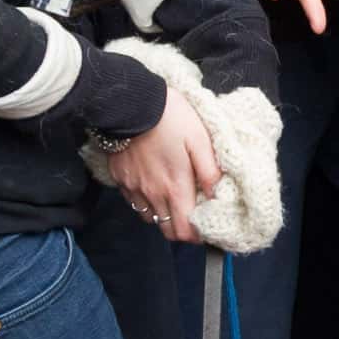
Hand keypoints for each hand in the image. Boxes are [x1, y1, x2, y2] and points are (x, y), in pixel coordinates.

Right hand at [108, 89, 220, 243]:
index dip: (196, 236)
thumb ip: (210, 171)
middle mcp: (152, 194)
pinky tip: (153, 187)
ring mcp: (133, 187)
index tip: (204, 226)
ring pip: (148, 217)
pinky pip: (133, 201)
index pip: (184, 231)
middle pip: (166, 230)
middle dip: (181, 229)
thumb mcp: (200, 140)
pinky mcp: (120, 178)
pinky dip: (145, 202)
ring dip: (163, 215)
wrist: (130, 102)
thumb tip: (218, 196)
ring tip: (174, 200)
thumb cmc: (170, 118)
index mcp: (175, 187)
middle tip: (192, 216)